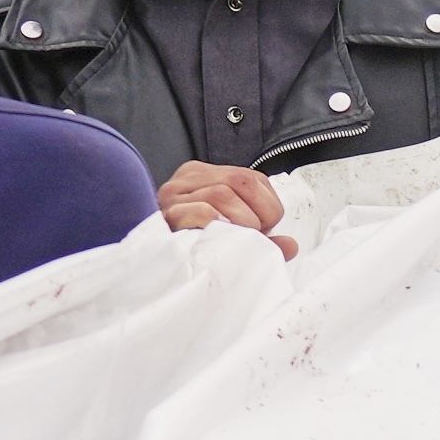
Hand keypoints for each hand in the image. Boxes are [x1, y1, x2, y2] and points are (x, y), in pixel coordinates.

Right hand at [158, 163, 296, 248]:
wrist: (148, 264)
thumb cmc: (191, 247)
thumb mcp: (230, 238)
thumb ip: (262, 240)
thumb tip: (292, 246)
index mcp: (206, 175)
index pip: (252, 177)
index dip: (269, 205)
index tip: (265, 229)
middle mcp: (188, 178)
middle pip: (241, 180)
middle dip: (259, 213)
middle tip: (254, 237)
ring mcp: (173, 194)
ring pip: (222, 194)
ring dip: (241, 222)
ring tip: (237, 240)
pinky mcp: (164, 215)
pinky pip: (199, 211)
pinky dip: (217, 224)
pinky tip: (218, 237)